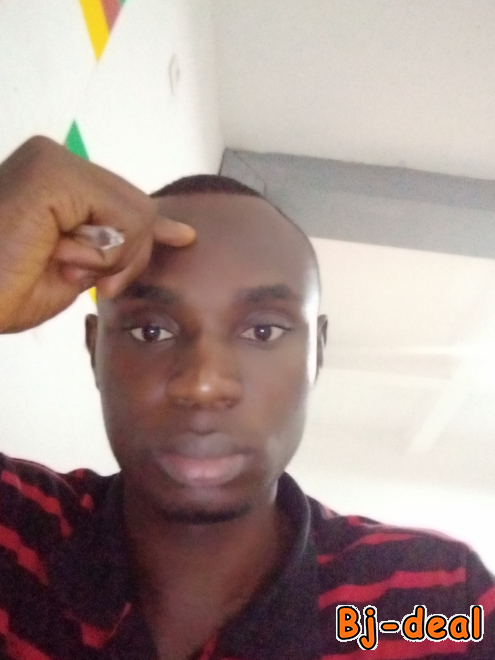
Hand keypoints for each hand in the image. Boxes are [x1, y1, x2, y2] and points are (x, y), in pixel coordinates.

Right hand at [0, 136, 194, 332]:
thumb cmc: (6, 291)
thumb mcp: (79, 268)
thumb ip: (121, 244)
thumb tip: (175, 230)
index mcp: (56, 181)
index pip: (125, 200)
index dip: (153, 225)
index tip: (182, 236)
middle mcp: (54, 160)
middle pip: (138, 207)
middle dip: (129, 255)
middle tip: (87, 278)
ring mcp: (52, 162)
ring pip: (135, 215)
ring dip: (109, 258)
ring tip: (59, 263)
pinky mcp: (53, 175)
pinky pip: (120, 222)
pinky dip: (101, 254)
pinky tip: (58, 255)